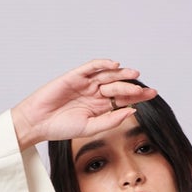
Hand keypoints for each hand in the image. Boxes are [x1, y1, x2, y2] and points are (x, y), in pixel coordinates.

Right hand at [11, 59, 157, 148]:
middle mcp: (95, 93)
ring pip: (108, 75)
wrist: (39, 122)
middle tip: (146, 89)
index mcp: (100, 107)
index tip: (152, 95)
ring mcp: (86, 84)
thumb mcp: (90, 128)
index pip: (123, 99)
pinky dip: (103, 64)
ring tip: (135, 74)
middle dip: (133, 87)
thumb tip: (132, 111)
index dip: (138, 96)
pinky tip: (114, 65)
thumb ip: (111, 120)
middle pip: (119, 86)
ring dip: (122, 74)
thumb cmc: (61, 127)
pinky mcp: (75, 76)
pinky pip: (91, 67)